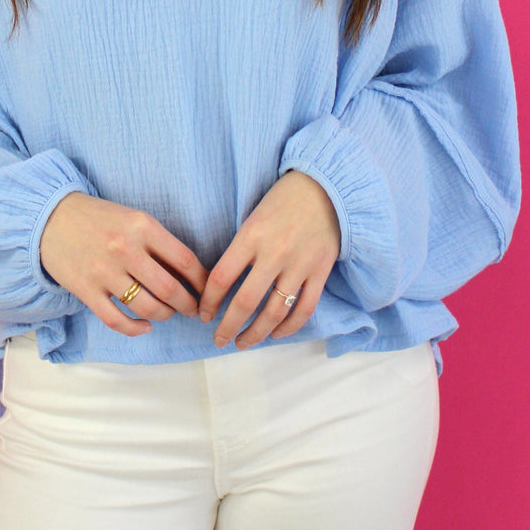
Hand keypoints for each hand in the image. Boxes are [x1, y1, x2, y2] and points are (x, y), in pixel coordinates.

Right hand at [39, 192, 208, 338]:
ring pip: (146, 307)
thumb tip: (190, 275)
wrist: (51, 218)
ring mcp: (104, 272)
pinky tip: (145, 326)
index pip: (184, 261)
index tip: (208, 291)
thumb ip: (158, 244)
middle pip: (170, 289)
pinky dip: (136, 329)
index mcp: (142, 226)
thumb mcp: (133, 219)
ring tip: (169, 313)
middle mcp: (125, 249)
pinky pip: (117, 320)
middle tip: (194, 310)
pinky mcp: (86, 290)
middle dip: (189, 305)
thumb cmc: (99, 218)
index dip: (202, 282)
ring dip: (165, 315)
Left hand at [197, 170, 339, 348]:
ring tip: (243, 342)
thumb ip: (240, 249)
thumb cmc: (282, 200)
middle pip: (245, 302)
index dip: (208, 301)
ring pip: (275, 312)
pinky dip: (289, 327)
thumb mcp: (253, 217)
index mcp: (251, 235)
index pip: (221, 277)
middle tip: (218, 340)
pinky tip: (276, 334)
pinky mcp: (321, 272)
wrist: (325, 187)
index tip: (203, 314)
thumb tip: (222, 285)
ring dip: (256, 334)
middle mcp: (274, 253)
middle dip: (228, 327)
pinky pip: (304, 309)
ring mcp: (300, 265)